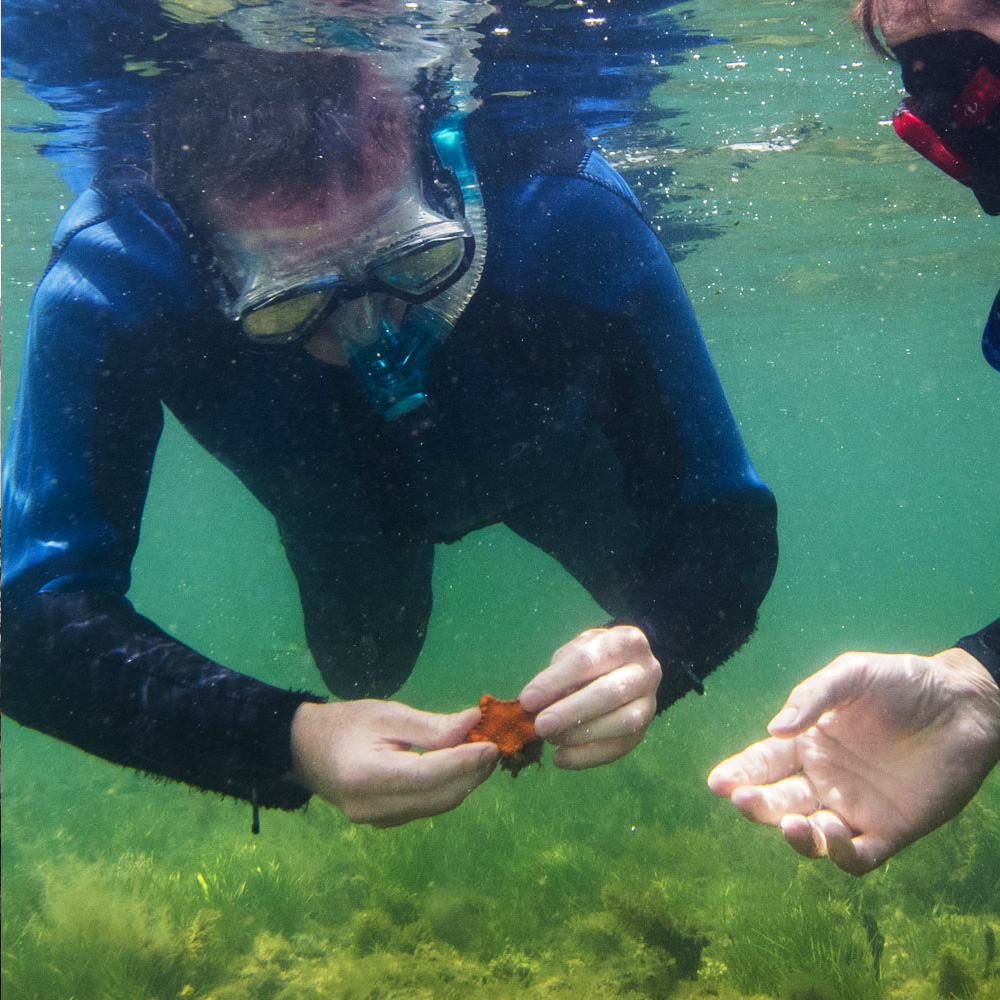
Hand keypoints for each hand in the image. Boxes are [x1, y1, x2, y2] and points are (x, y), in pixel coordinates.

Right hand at [289, 700, 499, 826]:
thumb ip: (431, 725)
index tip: (492, 745)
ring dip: (464, 782)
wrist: (304, 750)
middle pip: (438, 796)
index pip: (429, 775)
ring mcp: (376, 821)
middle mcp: (371, 807)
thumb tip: (473, 724)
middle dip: (471, 773)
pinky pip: (425, 808)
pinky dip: (447, 789)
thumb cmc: (345, 723)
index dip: (465, 762)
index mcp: (367, 776)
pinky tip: (458, 768)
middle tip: (493, 746)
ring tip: (481, 754)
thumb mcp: (387, 714)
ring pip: (436, 806)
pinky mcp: (383, 823)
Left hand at [518, 625, 661, 768]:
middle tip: (539, 726)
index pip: (587, 660)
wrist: (624, 667)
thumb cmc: (591, 658)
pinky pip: (619, 748)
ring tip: (550, 738)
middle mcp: (646, 671)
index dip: (555, 681)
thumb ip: (557, 675)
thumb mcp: (574, 652)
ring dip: (582, 734)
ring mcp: (650, 703)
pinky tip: (561, 757)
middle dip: (570, 711)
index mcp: (626, 642)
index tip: (527, 700)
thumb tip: (535, 704)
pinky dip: (587, 757)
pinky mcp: (644, 731)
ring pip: (623, 722)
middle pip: (610, 692)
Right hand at [707, 648, 999, 874]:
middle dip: (756, 804)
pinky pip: (860, 855)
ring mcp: (856, 807)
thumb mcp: (851, 675)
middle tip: (743, 799)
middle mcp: (825, 779)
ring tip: (793, 823)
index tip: (718, 782)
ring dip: (797, 836)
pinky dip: (842, 854)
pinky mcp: (892, 830)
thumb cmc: (903, 682)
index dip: (738, 773)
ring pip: (813, 835)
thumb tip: (773, 729)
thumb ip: (811, 697)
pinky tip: (832, 835)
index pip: (763, 763)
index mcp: (809, 743)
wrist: (963, 703)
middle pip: (779, 801)